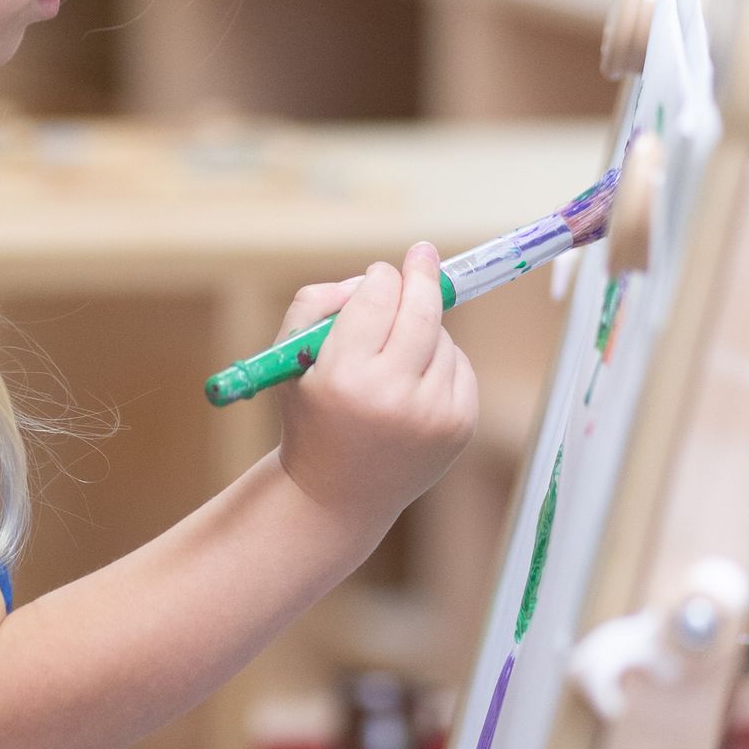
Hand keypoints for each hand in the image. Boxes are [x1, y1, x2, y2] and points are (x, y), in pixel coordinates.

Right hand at [274, 244, 476, 549]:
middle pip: (421, 310)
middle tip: (422, 253)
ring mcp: (432, 414)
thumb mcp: (289, 359)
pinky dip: (440, 362)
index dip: (379, 278)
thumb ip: (317, 302)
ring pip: (441, 337)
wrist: (338, 496)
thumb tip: (374, 278)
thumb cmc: (311, 416)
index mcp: (345, 376)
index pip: (376, 298)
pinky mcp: (459, 426)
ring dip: (422, 331)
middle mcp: (392, 396)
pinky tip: (414, 385)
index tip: (383, 271)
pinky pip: (459, 365)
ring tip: (393, 361)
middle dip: (422, 275)